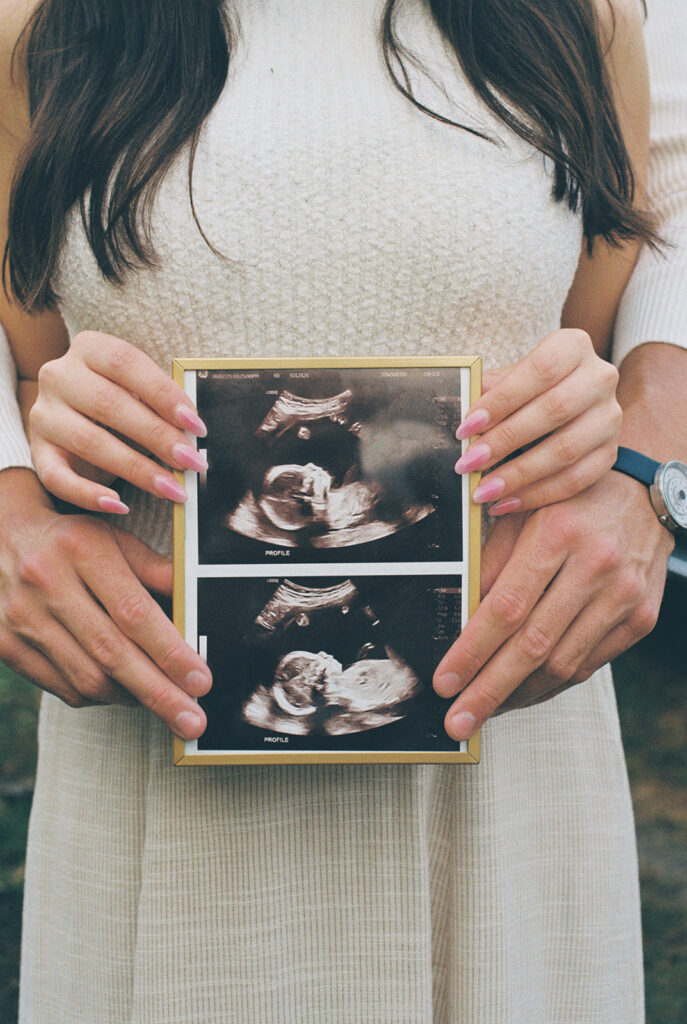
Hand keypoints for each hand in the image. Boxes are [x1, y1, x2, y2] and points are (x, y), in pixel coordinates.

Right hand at [0, 472, 210, 738]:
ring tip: (166, 704)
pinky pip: (63, 687)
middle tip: (194, 721)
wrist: (1, 536)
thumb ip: (158, 571)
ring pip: (87, 678)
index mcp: (82, 548)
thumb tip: (196, 603)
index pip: (134, 612)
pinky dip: (100, 697)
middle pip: (112, 653)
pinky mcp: (5, 643)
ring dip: (133, 698)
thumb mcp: (116, 539)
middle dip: (159, 693)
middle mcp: (46, 581)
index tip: (201, 680)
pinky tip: (124, 693)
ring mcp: (21, 616)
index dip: (170, 652)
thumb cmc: (73, 540)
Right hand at [29, 331, 207, 513]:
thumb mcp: (137, 389)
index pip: (126, 364)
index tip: (196, 425)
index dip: (164, 394)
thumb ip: (159, 401)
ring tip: (173, 488)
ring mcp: (43, 414)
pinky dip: (89, 495)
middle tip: (192, 462)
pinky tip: (120, 505)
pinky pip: (58, 477)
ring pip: (90, 442)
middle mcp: (58, 376)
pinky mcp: (38, 451)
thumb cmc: (119, 401)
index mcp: (88, 348)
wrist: (74, 416)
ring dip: (137, 470)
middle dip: (158, 437)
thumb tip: (193, 431)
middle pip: (109, 404)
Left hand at [433, 470, 673, 739]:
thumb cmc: (570, 504)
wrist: (645, 495)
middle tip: (458, 722)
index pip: (506, 607)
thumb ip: (490, 564)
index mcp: (557, 533)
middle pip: (533, 645)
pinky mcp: (641, 618)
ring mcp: (624, 596)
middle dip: (489, 690)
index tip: (445, 682)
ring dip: (519, 694)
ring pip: (563, 664)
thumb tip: (459, 619)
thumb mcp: (522, 516)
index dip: (472, 651)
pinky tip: (524, 691)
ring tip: (486, 708)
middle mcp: (595, 565)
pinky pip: (588, 665)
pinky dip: (552, 684)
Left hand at [455, 329, 620, 513]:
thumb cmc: (531, 387)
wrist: (575, 401)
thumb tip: (454, 404)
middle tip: (468, 463)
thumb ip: (489, 389)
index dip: (501, 400)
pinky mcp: (610, 453)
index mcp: (572, 347)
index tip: (466, 428)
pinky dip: (538, 494)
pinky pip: (575, 480)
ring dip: (519, 475)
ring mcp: (610, 417)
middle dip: (505, 441)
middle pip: (554, 410)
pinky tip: (506, 502)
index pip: (539, 370)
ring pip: (566, 450)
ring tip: (483, 490)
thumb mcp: (512, 377)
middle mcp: (600, 378)